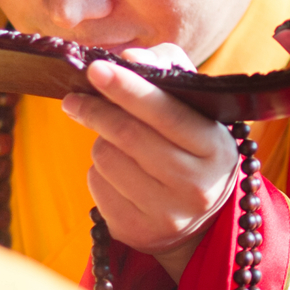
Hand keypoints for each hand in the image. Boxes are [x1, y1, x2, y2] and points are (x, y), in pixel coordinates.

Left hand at [65, 45, 236, 280]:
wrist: (199, 217)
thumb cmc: (190, 146)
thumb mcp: (194, 108)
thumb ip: (166, 70)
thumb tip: (131, 56)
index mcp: (216, 148)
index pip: (166, 112)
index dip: (128, 88)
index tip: (95, 69)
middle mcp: (197, 186)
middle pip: (129, 136)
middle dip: (95, 110)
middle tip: (73, 98)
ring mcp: (168, 214)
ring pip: (107, 159)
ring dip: (101, 143)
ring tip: (117, 145)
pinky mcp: (138, 232)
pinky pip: (97, 187)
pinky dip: (99, 172)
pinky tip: (118, 174)